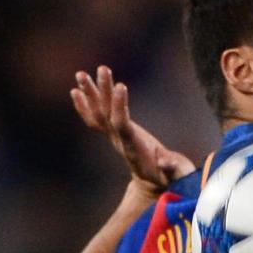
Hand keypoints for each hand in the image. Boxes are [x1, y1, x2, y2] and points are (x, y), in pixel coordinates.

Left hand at [71, 67, 195, 191]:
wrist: (150, 184)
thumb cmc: (167, 177)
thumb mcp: (176, 174)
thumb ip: (173, 168)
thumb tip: (166, 161)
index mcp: (133, 147)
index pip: (121, 124)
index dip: (120, 106)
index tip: (122, 85)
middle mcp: (119, 140)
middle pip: (105, 114)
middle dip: (102, 92)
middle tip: (102, 69)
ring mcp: (114, 136)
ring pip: (98, 113)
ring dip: (90, 93)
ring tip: (80, 74)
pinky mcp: (114, 132)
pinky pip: (95, 118)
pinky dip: (85, 105)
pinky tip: (76, 90)